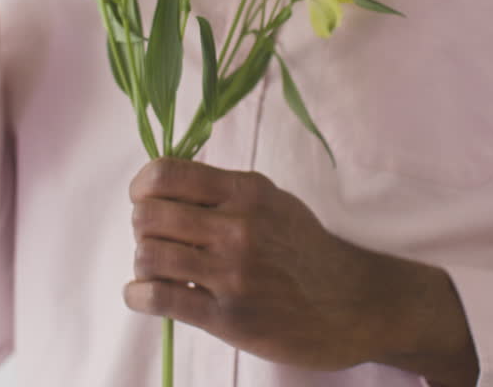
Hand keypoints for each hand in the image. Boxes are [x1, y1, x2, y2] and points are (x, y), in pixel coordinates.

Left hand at [125, 158, 403, 370]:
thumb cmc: (308, 251)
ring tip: (159, 270)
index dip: (142, 187)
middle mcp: (238, 227)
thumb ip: (225, 192)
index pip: (165, 174)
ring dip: (144, 263)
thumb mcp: (275, 202)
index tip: (144, 200)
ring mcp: (232, 274)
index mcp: (247, 192)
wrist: (354, 304)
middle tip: (156, 239)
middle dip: (142, 228)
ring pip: (148, 255)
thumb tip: (165, 185)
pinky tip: (145, 296)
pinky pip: (159, 298)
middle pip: (148, 215)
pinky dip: (138, 296)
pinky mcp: (228, 317)